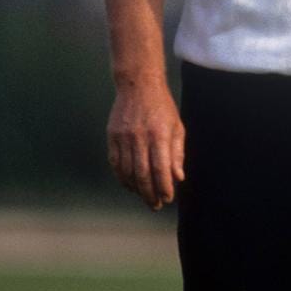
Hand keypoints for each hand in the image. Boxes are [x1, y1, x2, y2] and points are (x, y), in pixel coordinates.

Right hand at [106, 78, 184, 209]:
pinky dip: (122, 177)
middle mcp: (140, 137)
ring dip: (136, 188)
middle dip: (149, 193)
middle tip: (156, 205)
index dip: (163, 186)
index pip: (161, 167)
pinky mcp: (112, 136)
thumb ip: (177, 153)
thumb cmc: (162, 108)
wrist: (138, 86)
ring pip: (127, 171)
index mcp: (160, 134)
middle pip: (142, 173)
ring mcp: (123, 137)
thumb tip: (178, 177)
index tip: (168, 198)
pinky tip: (130, 185)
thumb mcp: (177, 127)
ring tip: (145, 197)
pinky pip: (115, 163)